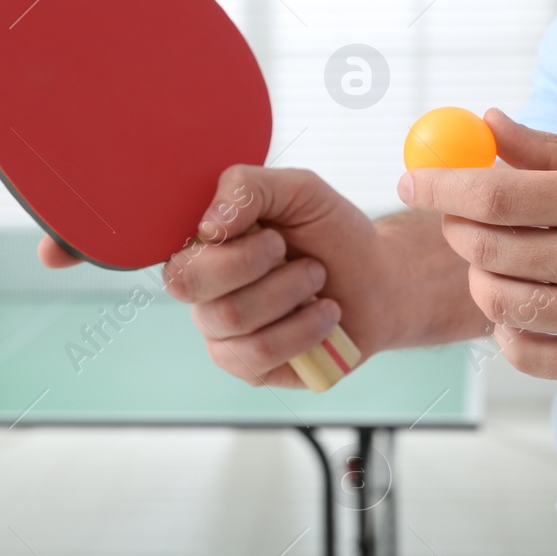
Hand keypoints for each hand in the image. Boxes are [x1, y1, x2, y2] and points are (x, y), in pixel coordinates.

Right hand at [159, 165, 482, 386]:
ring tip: (317, 281)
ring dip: (290, 292)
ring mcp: (221, 333)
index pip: (178, 253)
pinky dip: (302, 330)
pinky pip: (257, 354)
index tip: (274, 235)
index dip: (225, 246)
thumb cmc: (332, 235)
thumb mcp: (298, 191)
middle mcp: (203, 292)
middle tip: (297, 255)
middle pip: (192, 284)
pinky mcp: (248, 367)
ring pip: (233, 317)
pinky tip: (325, 316)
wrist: (378, 281)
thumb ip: (247, 188)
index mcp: (204, 248)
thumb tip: (208, 227)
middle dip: (256, 264)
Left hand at [397, 109, 556, 383]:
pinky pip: (523, 352)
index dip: (436, 185)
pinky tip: (524, 306)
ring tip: (499, 263)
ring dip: (480, 279)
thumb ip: (550, 150)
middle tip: (464, 218)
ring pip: (494, 302)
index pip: (489, 193)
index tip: (408, 180)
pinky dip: (507, 329)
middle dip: (458, 228)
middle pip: (483, 248)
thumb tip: (485, 123)